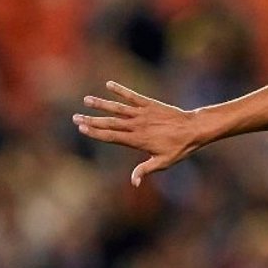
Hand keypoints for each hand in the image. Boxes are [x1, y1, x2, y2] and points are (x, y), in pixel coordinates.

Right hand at [73, 81, 203, 186]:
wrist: (194, 129)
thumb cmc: (179, 148)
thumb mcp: (163, 162)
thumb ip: (145, 170)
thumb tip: (134, 183)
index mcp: (137, 140)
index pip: (111, 136)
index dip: (95, 132)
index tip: (81, 128)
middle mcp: (137, 125)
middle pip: (109, 122)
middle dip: (91, 120)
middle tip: (74, 117)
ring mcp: (142, 113)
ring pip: (118, 108)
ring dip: (101, 104)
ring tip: (86, 100)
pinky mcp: (149, 104)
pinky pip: (132, 96)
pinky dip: (121, 90)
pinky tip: (109, 84)